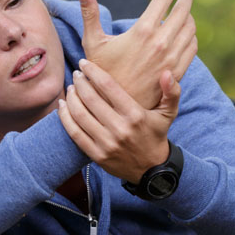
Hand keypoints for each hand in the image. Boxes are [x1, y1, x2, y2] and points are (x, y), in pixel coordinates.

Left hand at [57, 59, 179, 182]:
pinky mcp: (97, 155)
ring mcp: (107, 143)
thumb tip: (166, 72)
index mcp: (135, 115)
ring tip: (71, 87)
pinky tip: (63, 105)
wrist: (151, 170)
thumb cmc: (157, 135)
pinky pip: (74, 133)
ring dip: (71, 97)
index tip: (84, 63)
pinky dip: (65, 117)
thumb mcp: (169, 114)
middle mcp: (120, 129)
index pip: (108, 87)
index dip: (93, 72)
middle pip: (90, 99)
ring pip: (80, 115)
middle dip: (80, 82)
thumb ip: (172, 92)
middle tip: (76, 74)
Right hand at [76, 0, 197, 108]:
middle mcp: (161, 43)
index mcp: (143, 31)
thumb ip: (90, 14)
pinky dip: (192, 36)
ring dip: (190, 17)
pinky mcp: (177, 71)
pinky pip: (192, 48)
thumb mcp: (94, 42)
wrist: (116, 107)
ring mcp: (171, 58)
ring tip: (187, 10)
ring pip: (190, 29)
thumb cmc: (102, 72)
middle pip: (183, 11)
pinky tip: (187, 33)